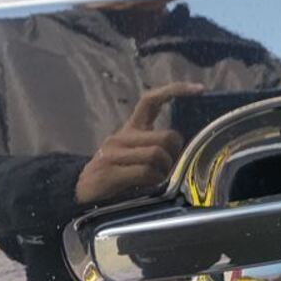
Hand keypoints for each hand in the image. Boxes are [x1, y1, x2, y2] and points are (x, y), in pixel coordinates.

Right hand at [75, 82, 203, 203]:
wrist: (81, 192)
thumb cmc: (117, 175)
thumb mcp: (135, 155)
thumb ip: (155, 146)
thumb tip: (182, 149)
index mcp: (131, 129)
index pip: (151, 100)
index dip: (175, 90)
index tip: (199, 88)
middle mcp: (122, 137)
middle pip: (167, 136)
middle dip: (175, 154)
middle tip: (167, 167)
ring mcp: (114, 153)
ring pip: (158, 154)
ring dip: (164, 171)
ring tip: (155, 179)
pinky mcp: (110, 172)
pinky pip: (147, 172)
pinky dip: (154, 181)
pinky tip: (147, 185)